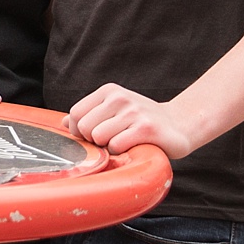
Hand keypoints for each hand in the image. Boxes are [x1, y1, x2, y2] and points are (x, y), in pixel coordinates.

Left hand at [66, 84, 200, 157]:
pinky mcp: (146, 128)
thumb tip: (63, 123)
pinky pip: (116, 145)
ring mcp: (133, 112)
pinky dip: (120, 151)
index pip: (75, 114)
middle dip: (93, 140)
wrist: (180, 124)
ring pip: (98, 137)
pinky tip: (132, 146)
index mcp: (109, 91)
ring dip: (107, 146)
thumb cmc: (142, 121)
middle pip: (83, 127)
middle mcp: (120, 98)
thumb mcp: (115, 110)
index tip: (92, 136)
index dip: (78, 131)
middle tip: (110, 140)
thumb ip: (90, 114)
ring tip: (122, 142)